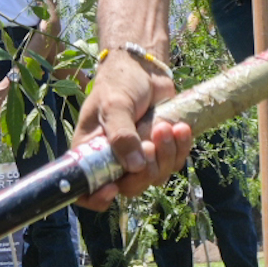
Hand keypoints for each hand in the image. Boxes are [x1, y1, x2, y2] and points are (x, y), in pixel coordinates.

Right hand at [70, 51, 189, 209]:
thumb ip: (121, 135)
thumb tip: (135, 166)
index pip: (85, 190)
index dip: (97, 198)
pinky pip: (173, 163)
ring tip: (167, 126)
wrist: (145, 68)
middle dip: (145, 170)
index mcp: (91, 153)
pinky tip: (181, 128)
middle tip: (150, 144)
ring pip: (155, 177)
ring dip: (166, 155)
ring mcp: (138, 158)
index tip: (113, 188)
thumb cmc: (119, 83)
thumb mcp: (114, 104)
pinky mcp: (160, 151)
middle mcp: (113, 160)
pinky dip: (180, 148)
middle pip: (129, 187)